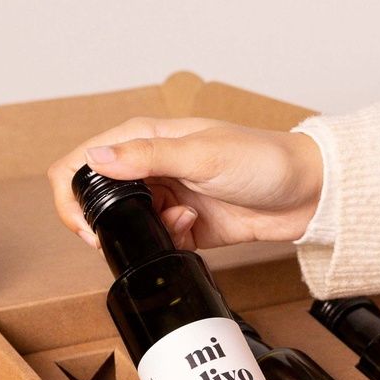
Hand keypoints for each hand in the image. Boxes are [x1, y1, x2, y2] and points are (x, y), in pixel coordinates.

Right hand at [47, 116, 322, 248]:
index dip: (72, 193)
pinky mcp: (185, 225)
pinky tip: (193, 228)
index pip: (83, 160)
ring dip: (147, 231)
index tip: (87, 222)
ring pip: (129, 225)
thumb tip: (96, 157)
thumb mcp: (202, 155)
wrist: (308, 193)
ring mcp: (168, 196)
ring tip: (180, 220)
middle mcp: (151, 166)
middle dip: (108, 222)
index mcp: (145, 138)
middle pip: (99, 199)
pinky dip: (169, 241)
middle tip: (131, 231)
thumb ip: (147, 158)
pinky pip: (157, 242)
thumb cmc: (264, 159)